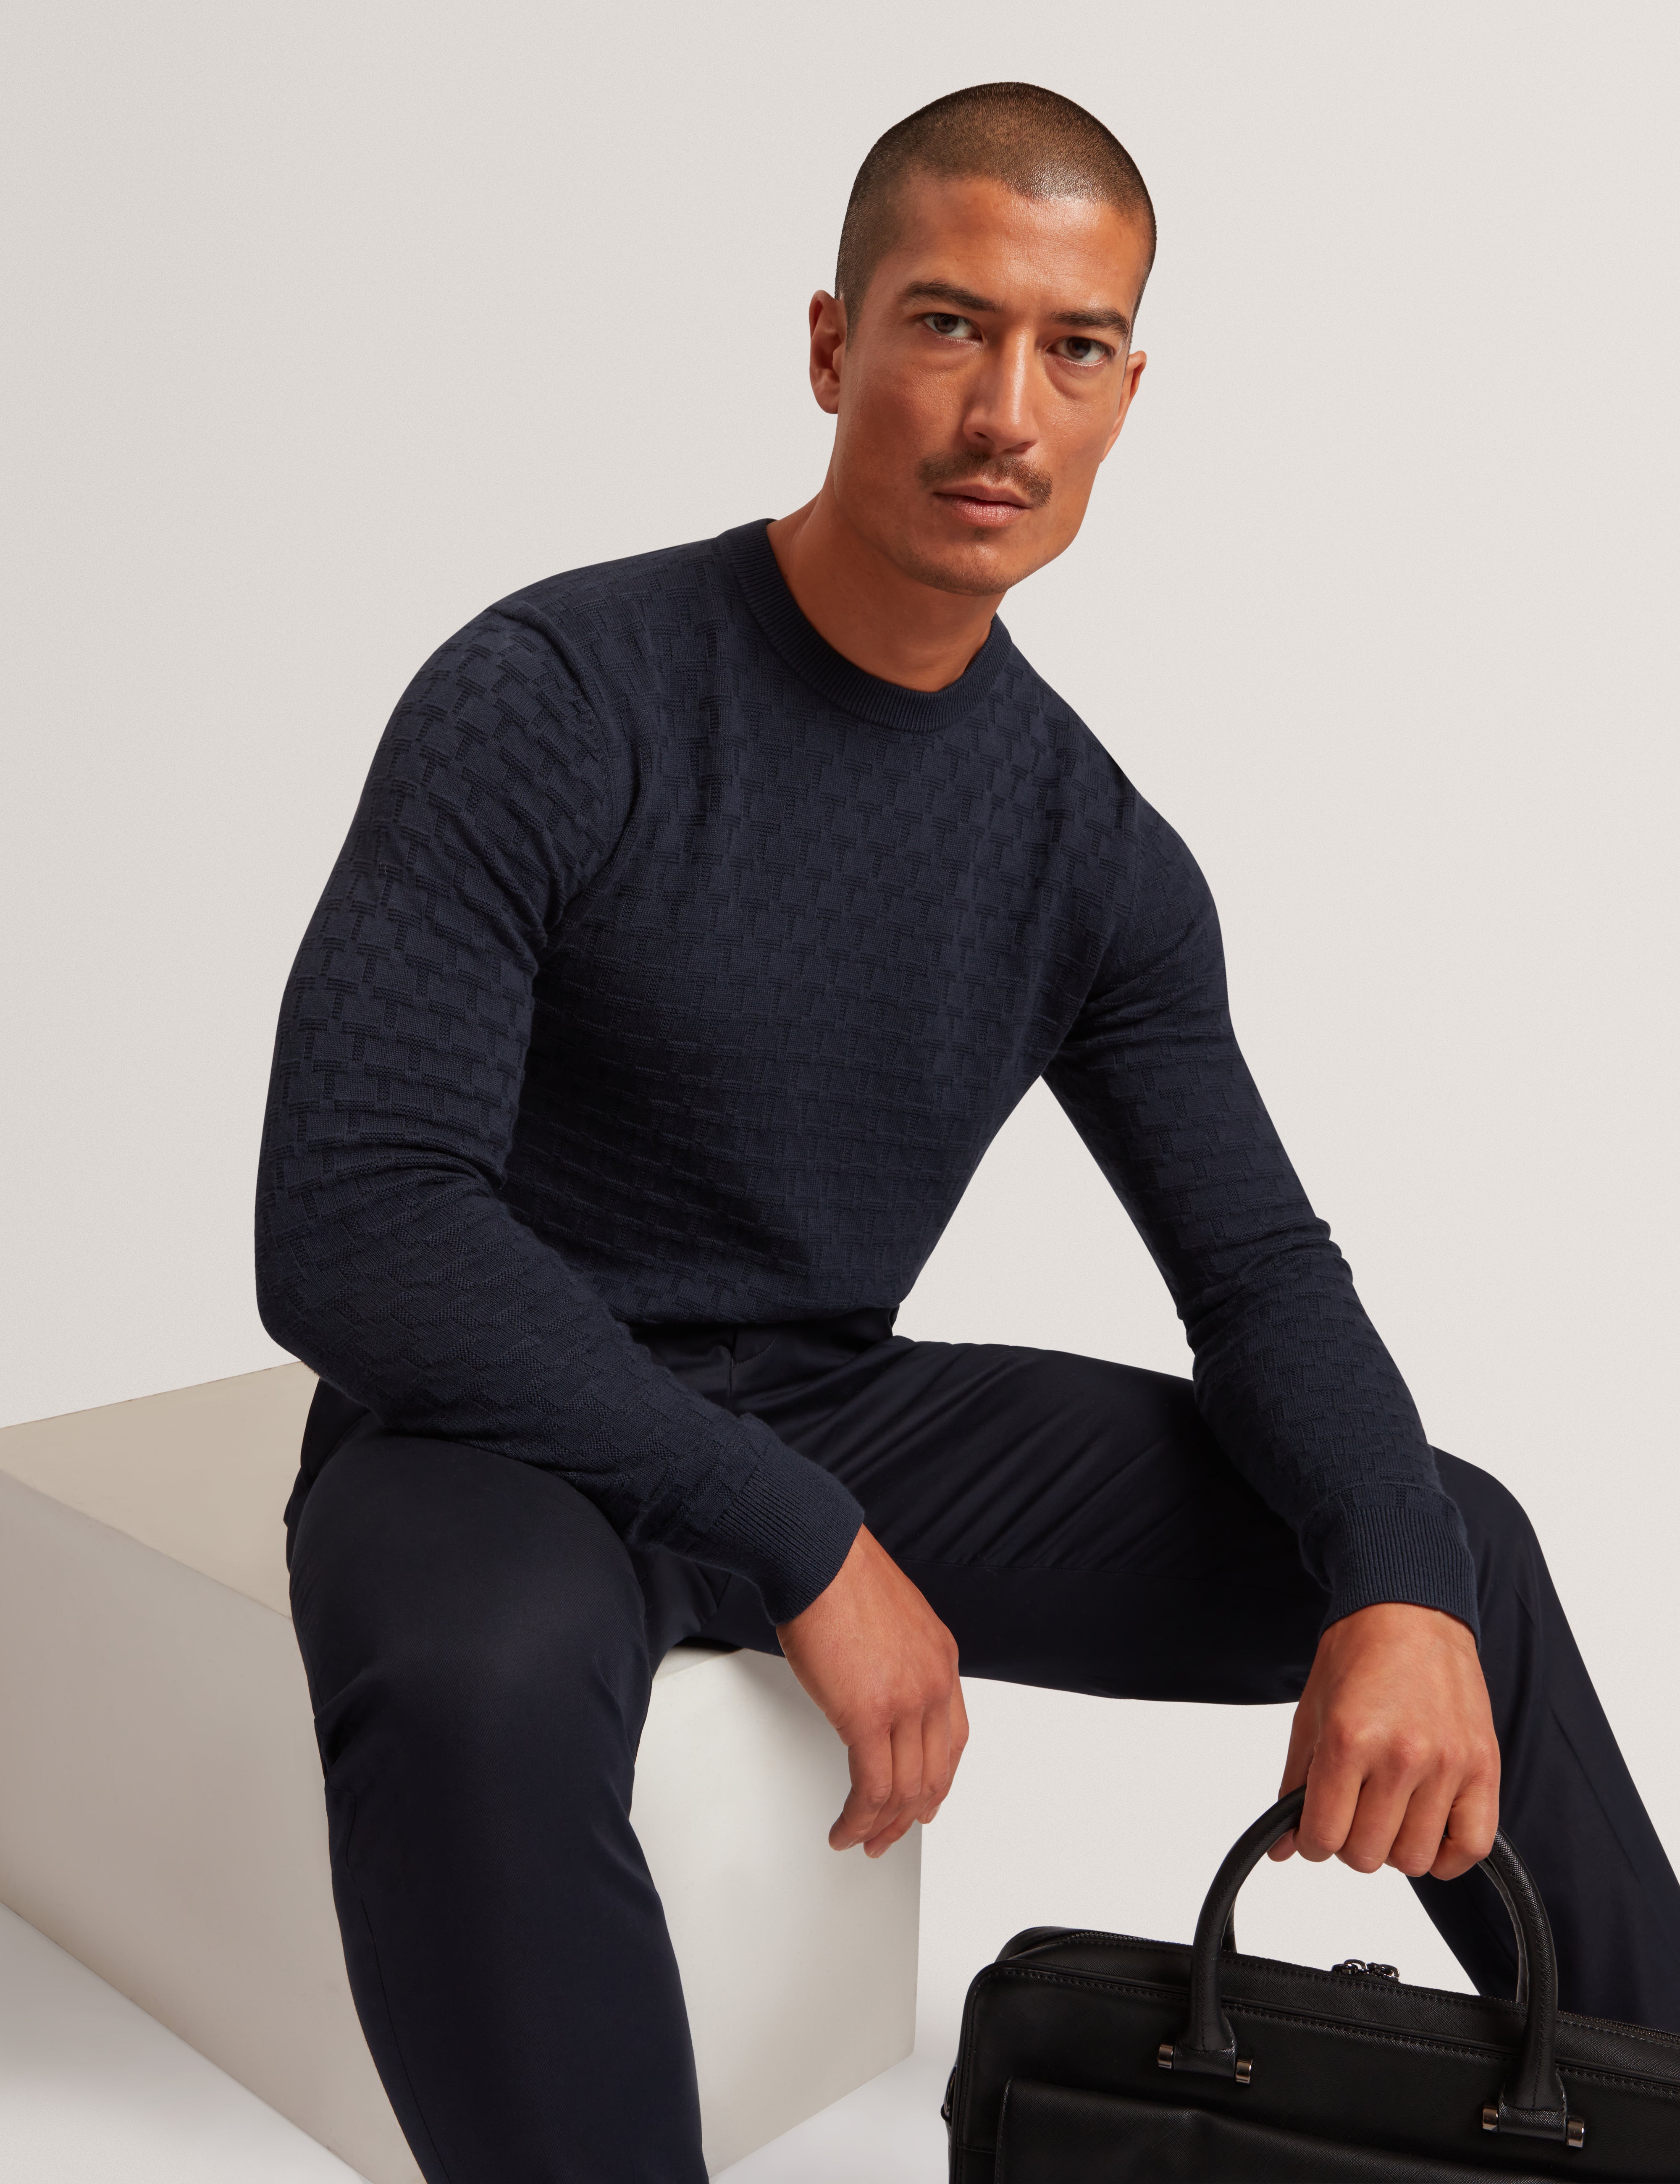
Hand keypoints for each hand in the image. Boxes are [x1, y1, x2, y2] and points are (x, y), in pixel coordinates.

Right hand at [776, 1524, 968, 1857]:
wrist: (817, 1555)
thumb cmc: (840, 1576)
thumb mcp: (893, 1620)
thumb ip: (897, 1659)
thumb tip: (877, 1688)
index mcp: (942, 1660)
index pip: (953, 1740)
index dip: (938, 1780)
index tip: (923, 1803)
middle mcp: (933, 1683)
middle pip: (933, 1773)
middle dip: (909, 1814)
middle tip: (887, 1836)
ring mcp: (906, 1701)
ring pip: (904, 1789)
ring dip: (881, 1825)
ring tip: (860, 1839)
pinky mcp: (868, 1715)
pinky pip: (872, 1787)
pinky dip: (858, 1818)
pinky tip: (845, 1827)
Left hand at [1270, 1602, 1498, 1881]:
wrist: (1410, 1611)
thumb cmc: (1357, 1656)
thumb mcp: (1311, 1715)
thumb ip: (1295, 1785)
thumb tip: (1282, 1848)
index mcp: (1350, 1739)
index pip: (1323, 1835)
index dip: (1311, 1842)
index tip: (1315, 1831)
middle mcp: (1402, 1756)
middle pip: (1367, 1854)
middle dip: (1349, 1843)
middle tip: (1352, 1812)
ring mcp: (1448, 1764)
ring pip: (1414, 1858)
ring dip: (1393, 1846)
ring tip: (1388, 1812)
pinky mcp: (1484, 1766)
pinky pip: (1472, 1846)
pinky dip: (1447, 1854)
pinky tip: (1427, 1830)